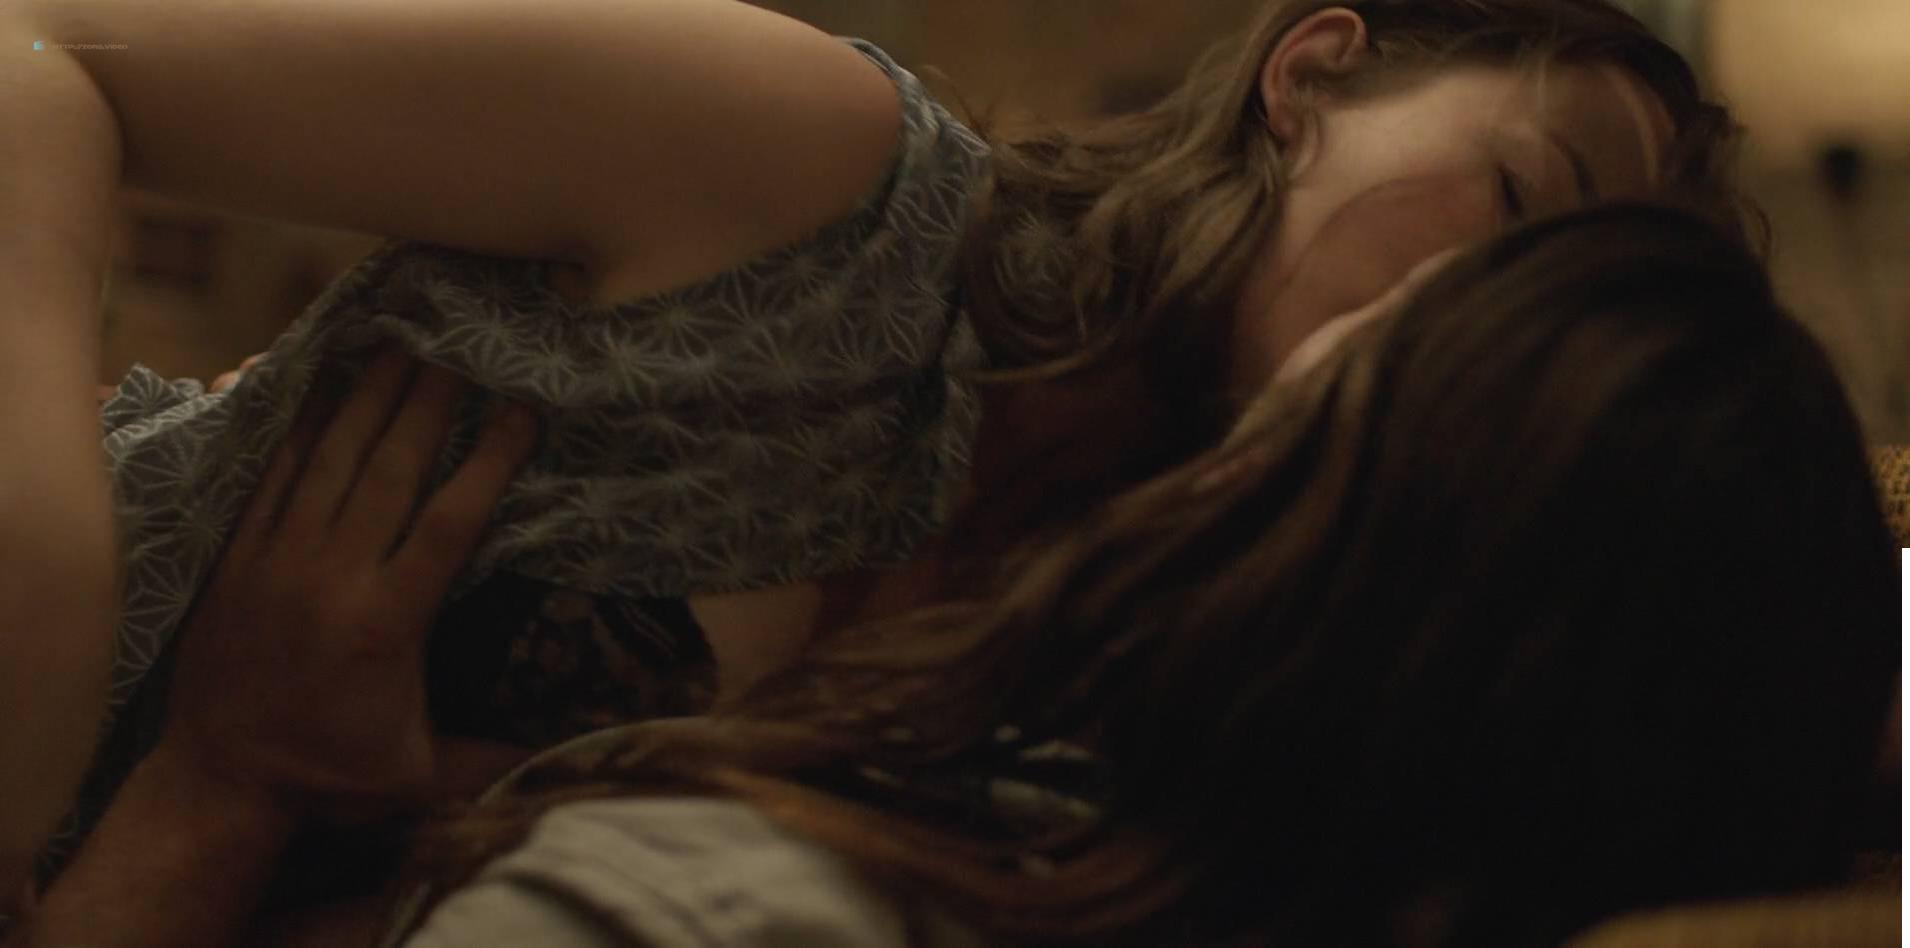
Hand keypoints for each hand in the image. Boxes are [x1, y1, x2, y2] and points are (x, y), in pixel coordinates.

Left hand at [162, 347, 539, 820]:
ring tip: (397, 345)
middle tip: (457, 346)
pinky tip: (319, 386)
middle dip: (428, 403)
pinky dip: (296, 429)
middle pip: (390, 471)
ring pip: (330, 462)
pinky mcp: (238, 558)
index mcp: (388, 622)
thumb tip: (565, 747)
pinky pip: (269, 478)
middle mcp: (334, 577)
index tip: (521, 411)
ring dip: (366, 399)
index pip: (451, 523)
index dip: (489, 462)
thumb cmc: (332, 777)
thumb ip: (491, 753)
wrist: (222, 782)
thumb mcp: (419, 772)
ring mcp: (279, 561)